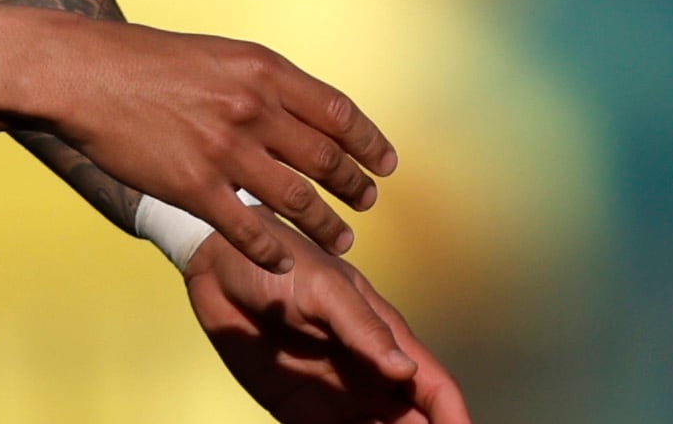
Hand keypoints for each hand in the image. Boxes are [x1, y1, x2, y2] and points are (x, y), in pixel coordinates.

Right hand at [34, 19, 396, 271]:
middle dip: (355, 186)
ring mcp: (225, 150)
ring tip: (342, 238)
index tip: (385, 163)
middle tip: (366, 201)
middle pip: (327, 159)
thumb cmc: (142, 61)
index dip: (370, 143)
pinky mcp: (194, 186)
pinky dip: (273, 251)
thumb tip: (301, 114)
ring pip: (299, 201)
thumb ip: (259, 84)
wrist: (81, 73)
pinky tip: (283, 260)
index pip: (338, 112)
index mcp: (261, 70)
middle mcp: (252, 109)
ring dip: (328, 225)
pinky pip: (250, 230)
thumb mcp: (214, 55)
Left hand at [185, 232, 471, 423]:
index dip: (455, 417)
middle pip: (416, 422)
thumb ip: (363, 328)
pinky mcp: (300, 412)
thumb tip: (405, 370)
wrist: (216, 267)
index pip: (434, 387)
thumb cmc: (280, 264)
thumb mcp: (325, 289)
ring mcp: (338, 397)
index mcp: (386, 341)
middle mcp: (370, 375)